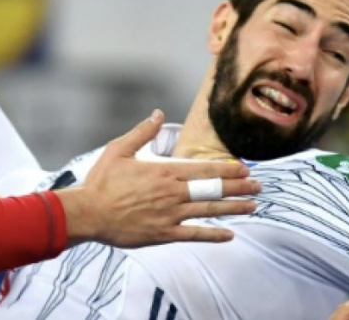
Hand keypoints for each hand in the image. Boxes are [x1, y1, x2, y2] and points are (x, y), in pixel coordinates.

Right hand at [57, 109, 259, 247]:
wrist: (88, 213)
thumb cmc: (103, 180)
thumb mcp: (119, 149)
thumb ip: (142, 132)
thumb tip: (157, 113)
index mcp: (165, 171)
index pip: (205, 168)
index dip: (228, 168)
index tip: (245, 169)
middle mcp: (173, 193)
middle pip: (213, 188)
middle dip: (239, 187)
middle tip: (259, 186)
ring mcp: (170, 215)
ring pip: (209, 210)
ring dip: (234, 207)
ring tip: (253, 206)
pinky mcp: (163, 234)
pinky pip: (194, 235)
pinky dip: (213, 235)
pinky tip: (229, 235)